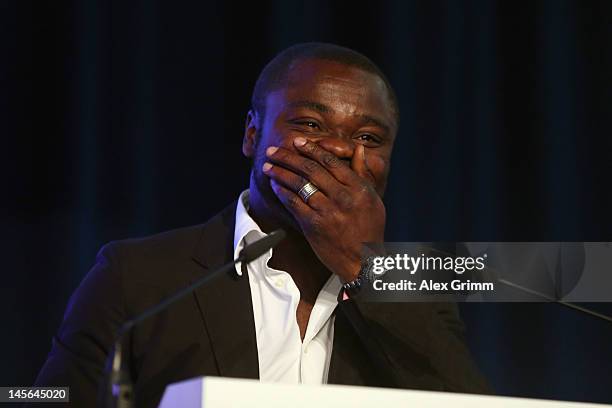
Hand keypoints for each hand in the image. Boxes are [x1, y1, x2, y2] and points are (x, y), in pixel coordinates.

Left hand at [262, 137, 385, 282]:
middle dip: (288, 157)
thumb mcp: (372, 198)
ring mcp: (328, 211)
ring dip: (280, 173)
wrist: (363, 261)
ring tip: (268, 166)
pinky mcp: (314, 225)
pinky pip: (294, 203)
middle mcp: (343, 197)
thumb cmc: (369, 229)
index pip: (330, 161)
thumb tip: (358, 149)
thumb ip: (362, 173)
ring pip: (299, 184)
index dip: (311, 149)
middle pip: (310, 169)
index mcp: (358, 187)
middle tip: (273, 151)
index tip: (297, 142)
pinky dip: (282, 192)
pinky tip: (274, 185)